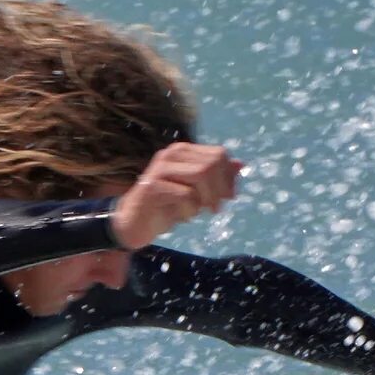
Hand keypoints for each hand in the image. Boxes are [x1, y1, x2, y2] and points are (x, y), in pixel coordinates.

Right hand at [109, 142, 242, 251]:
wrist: (133, 224)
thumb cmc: (166, 207)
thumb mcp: (196, 192)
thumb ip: (216, 178)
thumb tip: (241, 165)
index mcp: (182, 151)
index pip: (218, 155)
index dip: (228, 177)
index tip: (228, 197)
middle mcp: (171, 154)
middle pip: (212, 163)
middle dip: (220, 189)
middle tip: (215, 208)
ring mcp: (160, 169)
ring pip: (201, 175)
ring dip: (206, 198)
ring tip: (199, 212)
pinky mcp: (153, 187)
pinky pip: (186, 196)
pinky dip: (190, 211)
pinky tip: (182, 217)